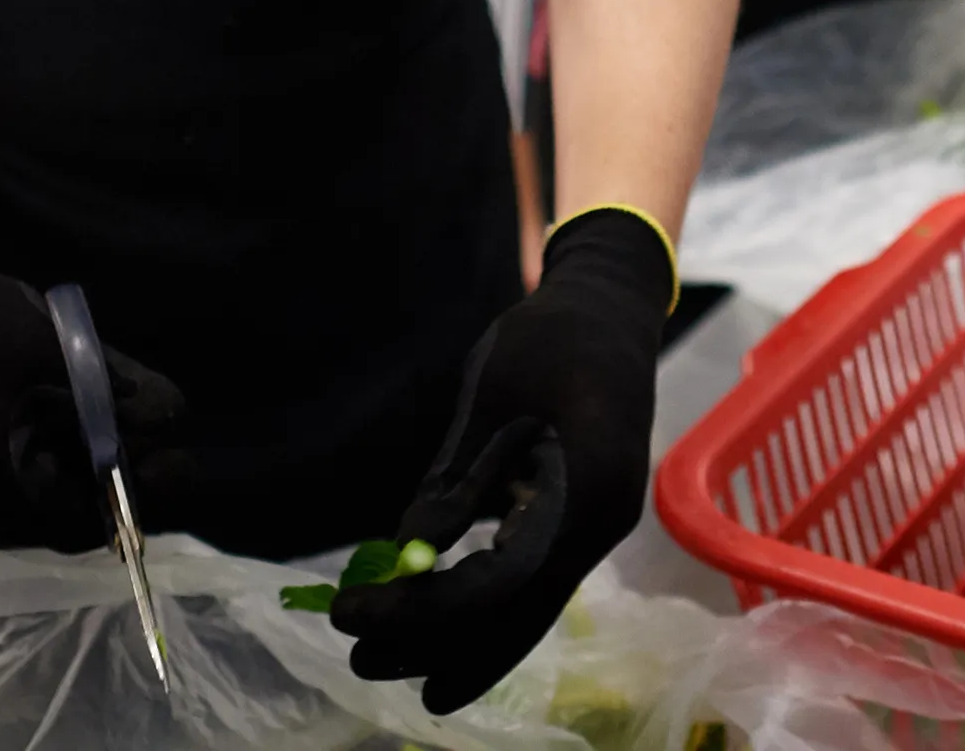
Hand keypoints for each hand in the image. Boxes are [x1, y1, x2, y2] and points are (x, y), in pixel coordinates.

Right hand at [0, 213, 189, 549]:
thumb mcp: (48, 341)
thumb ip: (108, 387)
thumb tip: (173, 418)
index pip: (68, 520)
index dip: (121, 498)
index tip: (166, 468)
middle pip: (49, 525)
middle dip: (99, 492)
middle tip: (155, 457)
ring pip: (25, 518)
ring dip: (67, 487)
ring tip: (105, 435)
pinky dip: (35, 479)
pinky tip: (58, 435)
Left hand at [333, 207, 673, 711]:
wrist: (613, 307)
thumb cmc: (551, 335)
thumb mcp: (493, 392)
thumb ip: (455, 476)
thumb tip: (410, 549)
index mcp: (583, 491)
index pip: (493, 585)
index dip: (419, 611)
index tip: (351, 614)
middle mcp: (598, 527)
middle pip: (512, 616)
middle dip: (433, 645)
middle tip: (356, 657)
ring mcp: (596, 528)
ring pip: (523, 608)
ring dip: (454, 637)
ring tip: (379, 651)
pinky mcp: (582, 521)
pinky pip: (530, 583)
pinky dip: (481, 607)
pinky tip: (435, 622)